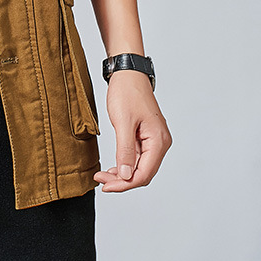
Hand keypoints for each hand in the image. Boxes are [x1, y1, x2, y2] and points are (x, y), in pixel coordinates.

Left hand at [93, 69, 171, 191]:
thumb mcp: (123, 122)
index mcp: (158, 142)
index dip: (125, 184)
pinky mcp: (145, 136)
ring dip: (122, 173)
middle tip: (100, 180)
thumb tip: (125, 176)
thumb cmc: (126, 93)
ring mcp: (153, 140)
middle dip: (122, 180)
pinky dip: (125, 163)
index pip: (144, 174)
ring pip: (139, 166)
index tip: (106, 186)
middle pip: (143, 173)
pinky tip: (112, 167)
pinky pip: (137, 157)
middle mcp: (160, 144)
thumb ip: (125, 150)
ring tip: (103, 175)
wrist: (128, 74)